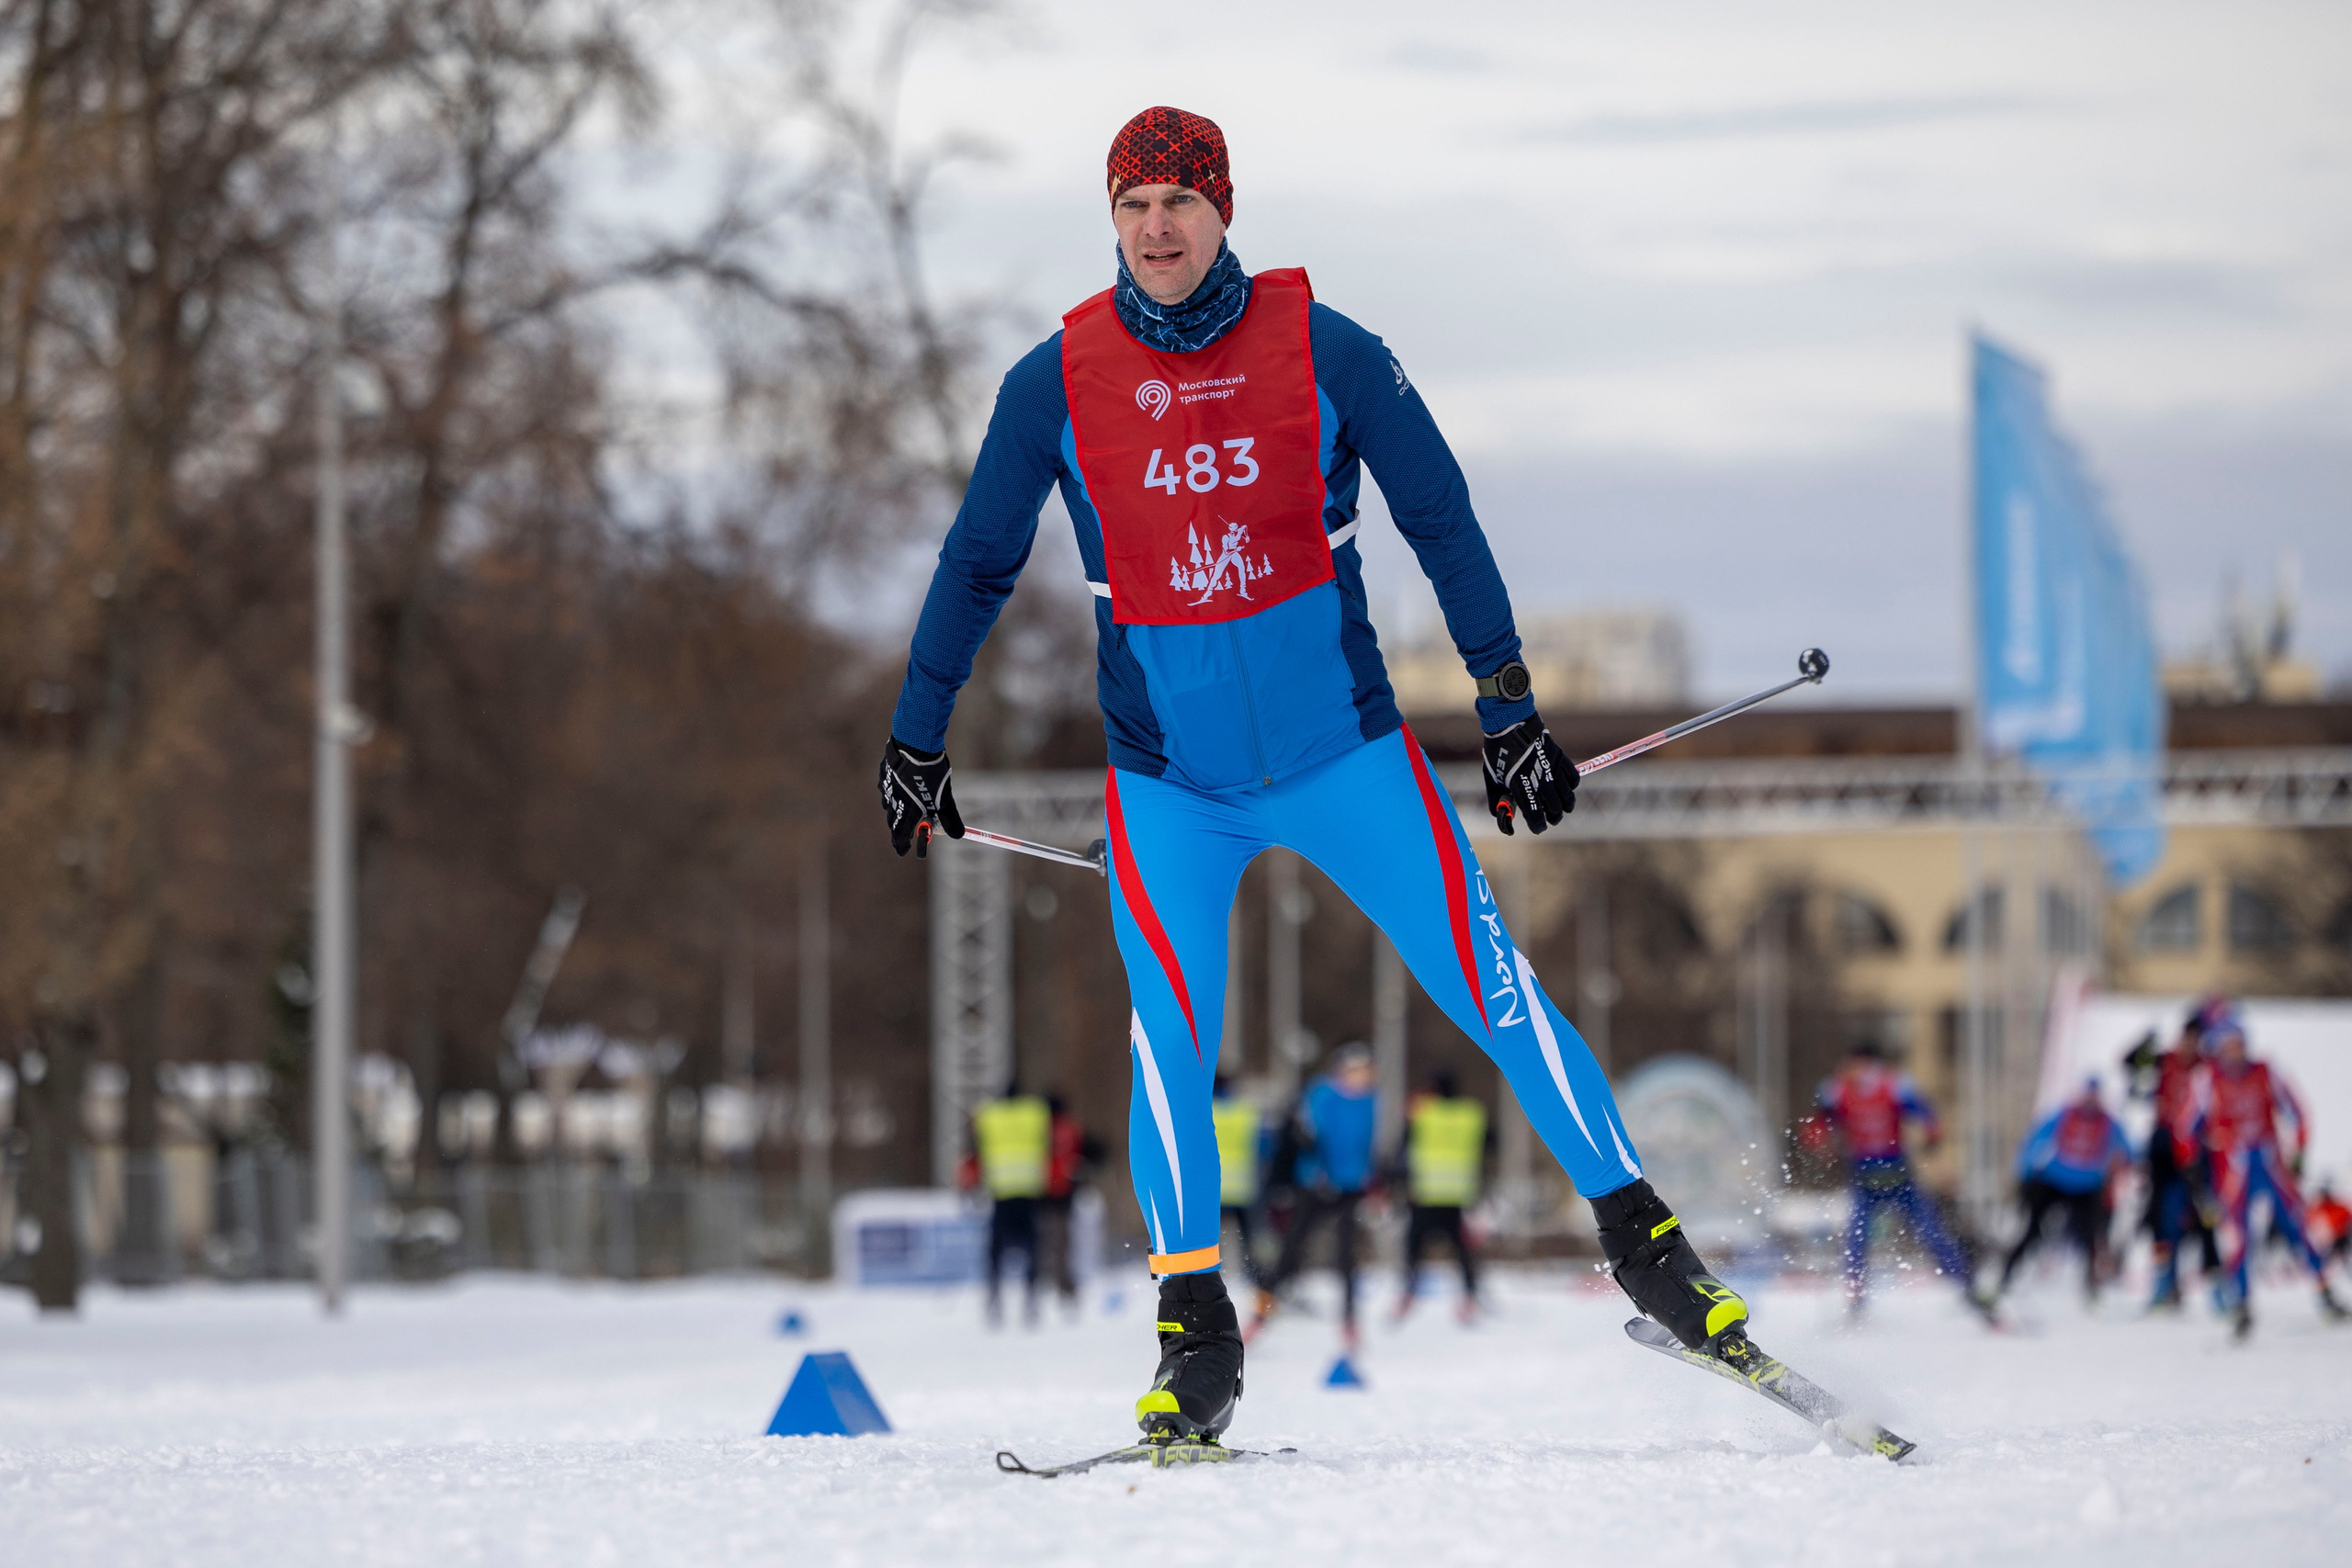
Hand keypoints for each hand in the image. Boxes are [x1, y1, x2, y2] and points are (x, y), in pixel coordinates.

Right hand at [877, 735, 962, 857]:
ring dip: (893, 810)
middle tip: (902, 833)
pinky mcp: (885, 771)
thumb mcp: (944, 798)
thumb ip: (949, 818)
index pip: (901, 834)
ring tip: (900, 812)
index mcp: (906, 810)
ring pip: (887, 803)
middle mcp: (893, 800)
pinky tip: (897, 787)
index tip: (902, 851)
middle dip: (897, 829)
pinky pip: (886, 786)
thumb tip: (958, 835)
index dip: (901, 844)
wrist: (914, 743)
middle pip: (892, 820)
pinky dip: (891, 791)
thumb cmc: (931, 773)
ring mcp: (887, 785)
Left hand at [1481, 713, 1577, 834]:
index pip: (1535, 816)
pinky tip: (1566, 789)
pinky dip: (1572, 787)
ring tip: (1562, 808)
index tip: (1537, 827)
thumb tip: (1501, 814)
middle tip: (1552, 819)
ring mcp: (1552, 769)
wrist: (1511, 724)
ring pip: (1567, 797)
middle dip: (1553, 818)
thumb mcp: (1492, 777)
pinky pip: (1574, 779)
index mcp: (1522, 787)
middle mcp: (1540, 781)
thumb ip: (1497, 797)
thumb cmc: (1499, 752)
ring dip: (1565, 806)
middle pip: (1555, 810)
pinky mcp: (1560, 758)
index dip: (1538, 826)